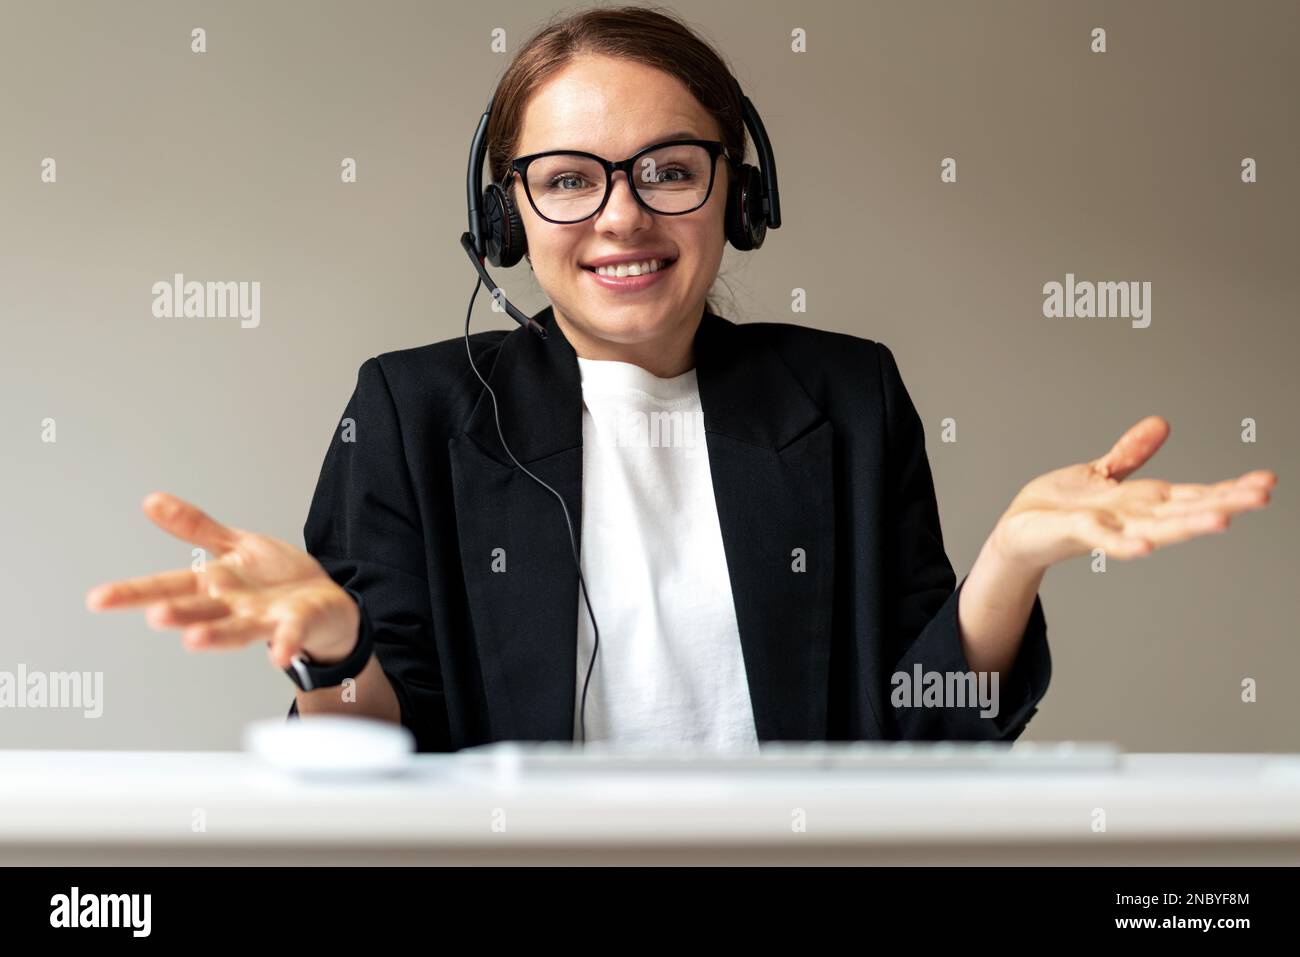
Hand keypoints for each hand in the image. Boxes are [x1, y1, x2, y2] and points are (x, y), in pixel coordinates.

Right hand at [85, 492, 360, 669]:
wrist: (325, 602)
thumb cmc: (277, 579)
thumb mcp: (237, 546)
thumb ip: (196, 528)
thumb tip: (151, 500)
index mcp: (214, 584)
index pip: (168, 586)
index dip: (133, 593)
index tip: (96, 599)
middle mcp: (233, 607)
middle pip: (200, 610)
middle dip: (179, 614)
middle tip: (156, 616)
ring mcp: (264, 618)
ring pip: (237, 629)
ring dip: (217, 635)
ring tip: (194, 639)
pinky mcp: (297, 624)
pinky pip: (289, 635)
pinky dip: (284, 644)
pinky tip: (278, 655)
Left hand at [990, 416, 1275, 572]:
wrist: (1017, 532)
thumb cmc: (1058, 508)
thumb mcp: (1099, 473)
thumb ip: (1130, 454)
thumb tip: (1161, 424)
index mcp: (1140, 502)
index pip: (1192, 493)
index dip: (1228, 488)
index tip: (1266, 482)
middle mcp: (1131, 517)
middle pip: (1183, 510)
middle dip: (1223, 503)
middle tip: (1263, 496)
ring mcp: (1106, 527)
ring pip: (1153, 527)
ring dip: (1185, 526)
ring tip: (1221, 521)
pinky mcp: (1075, 532)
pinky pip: (1101, 538)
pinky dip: (1123, 543)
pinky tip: (1145, 547)